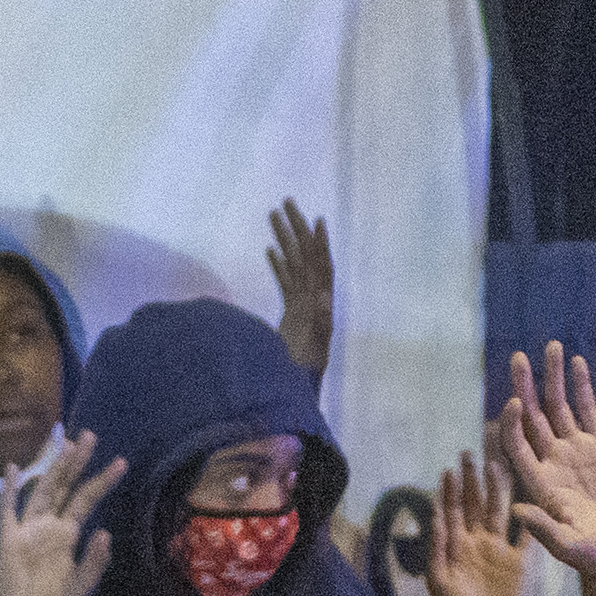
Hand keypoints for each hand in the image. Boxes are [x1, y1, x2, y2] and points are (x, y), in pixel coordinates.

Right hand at [0, 429, 125, 595]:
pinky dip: (9, 489)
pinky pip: (8, 510)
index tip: (121, 462)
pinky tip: (12, 468)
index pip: (87, 499)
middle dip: (76, 462)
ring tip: (63, 441)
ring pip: (42, 489)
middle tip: (88, 435)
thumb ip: (95, 561)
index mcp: (68, 532)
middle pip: (65, 485)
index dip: (103, 481)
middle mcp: (50, 523)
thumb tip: (105, 533)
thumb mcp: (82, 584)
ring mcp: (29, 527)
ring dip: (51, 466)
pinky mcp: (10, 537)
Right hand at [267, 198, 334, 379]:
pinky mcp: (291, 314)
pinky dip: (279, 265)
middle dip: (298, 229)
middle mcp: (312, 299)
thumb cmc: (304, 374)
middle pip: (306, 257)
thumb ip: (320, 323)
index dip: (319, 244)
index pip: (319, 266)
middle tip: (287, 202)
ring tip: (274, 215)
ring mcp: (301, 304)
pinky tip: (271, 250)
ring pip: (293, 265)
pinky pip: (285, 283)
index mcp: (318, 304)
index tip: (316, 220)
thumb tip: (325, 296)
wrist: (294, 394)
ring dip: (286, 240)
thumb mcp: (315, 349)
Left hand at [423, 446, 530, 595]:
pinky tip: (531, 495)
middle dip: (471, 480)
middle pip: (474, 504)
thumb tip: (435, 515)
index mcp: (456, 546)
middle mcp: (477, 542)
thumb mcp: (440, 581)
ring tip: (496, 465)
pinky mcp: (519, 561)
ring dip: (497, 489)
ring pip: (498, 512)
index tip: (449, 469)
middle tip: (468, 453)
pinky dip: (529, 516)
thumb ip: (438, 548)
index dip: (450, 491)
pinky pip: (525, 535)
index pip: (452, 512)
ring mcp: (499, 549)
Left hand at [495, 343, 595, 583]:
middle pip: (532, 417)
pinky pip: (587, 410)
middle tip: (517, 358)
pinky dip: (581, 387)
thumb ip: (543, 528)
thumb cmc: (591, 556)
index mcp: (537, 481)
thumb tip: (516, 509)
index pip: (516, 444)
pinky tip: (576, 363)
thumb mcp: (567, 546)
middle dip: (524, 387)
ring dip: (553, 378)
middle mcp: (551, 460)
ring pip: (559, 406)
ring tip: (551, 346)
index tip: (514, 402)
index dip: (511, 423)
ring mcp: (574, 450)